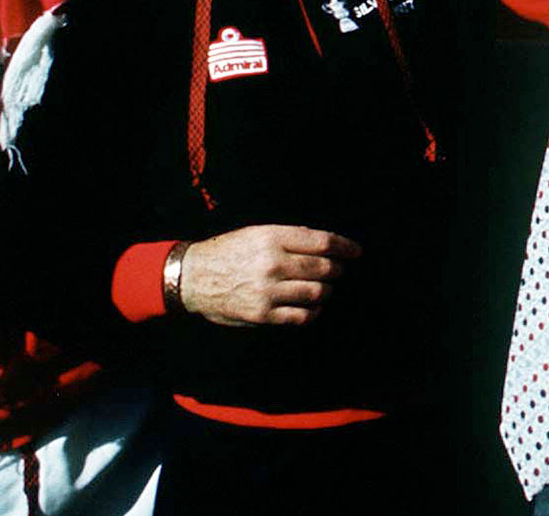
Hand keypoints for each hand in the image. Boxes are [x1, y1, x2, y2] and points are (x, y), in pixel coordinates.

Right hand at [179, 225, 361, 326]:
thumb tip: (321, 242)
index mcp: (271, 237)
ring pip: (316, 292)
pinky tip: (312, 306)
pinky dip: (313, 311)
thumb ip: (287, 236)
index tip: (356, 251)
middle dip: (337, 270)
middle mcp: (272, 263)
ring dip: (326, 290)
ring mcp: (268, 291)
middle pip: (323, 268)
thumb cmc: (226, 252)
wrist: (193, 278)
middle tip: (340, 270)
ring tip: (324, 287)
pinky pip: (301, 316)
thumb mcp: (255, 232)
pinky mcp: (263, 315)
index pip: (320, 242)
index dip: (344, 246)